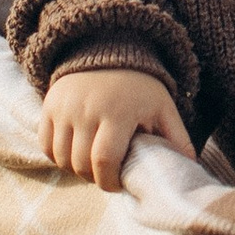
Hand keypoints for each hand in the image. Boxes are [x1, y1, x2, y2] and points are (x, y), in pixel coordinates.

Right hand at [38, 64, 194, 189]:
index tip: (116, 185)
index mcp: (118, 112)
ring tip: (91, 165)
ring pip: (61, 157)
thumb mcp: (163, 108)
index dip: (108, 181)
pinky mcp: (49, 105)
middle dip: (93, 178)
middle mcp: (86, 109)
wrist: (109, 49)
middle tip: (105, 176)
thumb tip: (189, 167)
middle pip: (80, 163)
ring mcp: (64, 107)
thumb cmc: (141, 87)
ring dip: (75, 169)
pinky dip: (57, 156)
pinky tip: (74, 153)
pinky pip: (46, 144)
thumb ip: (176, 138)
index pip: (104, 161)